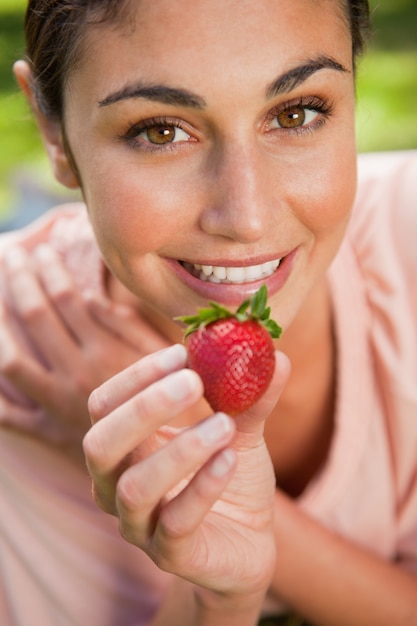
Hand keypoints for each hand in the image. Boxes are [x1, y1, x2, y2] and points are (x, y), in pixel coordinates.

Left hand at [0, 245, 168, 455]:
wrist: (168, 473)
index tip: (44, 249)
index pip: (68, 300)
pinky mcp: (46, 433)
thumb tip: (96, 296)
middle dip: (21, 281)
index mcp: (105, 354)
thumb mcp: (161, 361)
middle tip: (12, 254)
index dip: (53, 271)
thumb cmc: (176, 410)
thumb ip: (130, 327)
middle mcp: (74, 376)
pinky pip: (8, 415)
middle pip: (36, 319)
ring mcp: (54, 406)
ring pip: (12, 360)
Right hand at [83, 344, 290, 599]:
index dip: (137, 377)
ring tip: (225, 424)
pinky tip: (230, 459)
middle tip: (193, 382)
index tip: (182, 353)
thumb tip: (277, 354)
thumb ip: (249, 396)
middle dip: (143, 409)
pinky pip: (176, 522)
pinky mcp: (171, 556)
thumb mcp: (238, 431)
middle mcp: (117, 486)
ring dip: (181, 449)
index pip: (106, 405)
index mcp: (125, 447)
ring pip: (136, 487)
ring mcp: (140, 525)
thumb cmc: (228, 476)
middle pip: (101, 444)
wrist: (250, 541)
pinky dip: (203, 486)